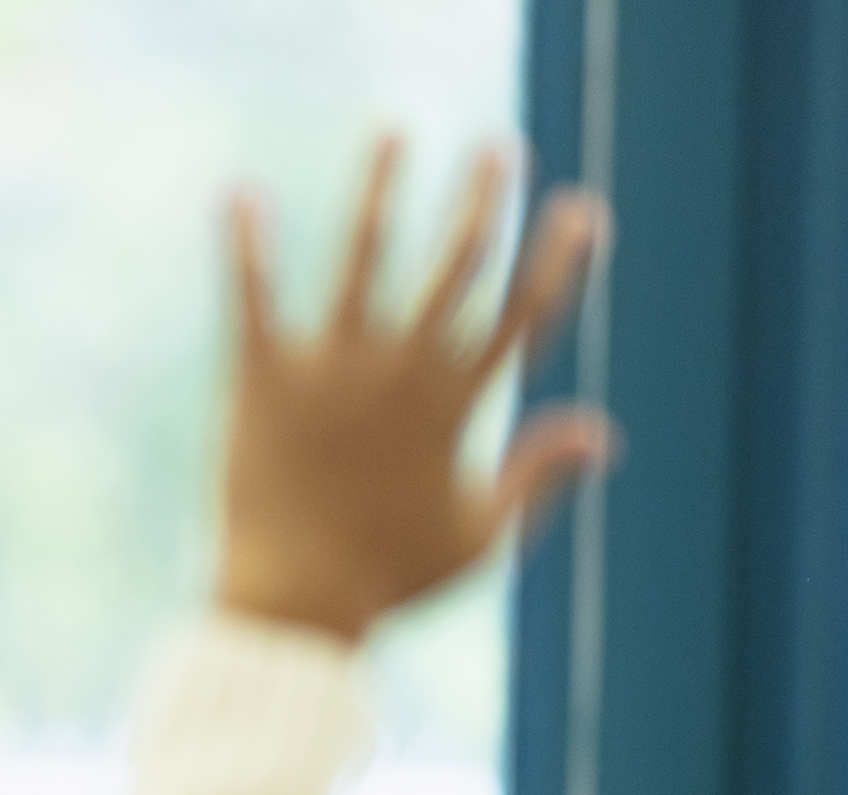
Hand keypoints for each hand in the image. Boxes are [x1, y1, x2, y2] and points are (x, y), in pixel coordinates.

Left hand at [213, 139, 613, 642]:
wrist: (293, 608)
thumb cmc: (387, 582)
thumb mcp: (481, 536)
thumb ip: (540, 473)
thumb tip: (605, 431)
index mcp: (457, 404)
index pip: (524, 314)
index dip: (559, 260)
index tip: (583, 211)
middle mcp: (403, 370)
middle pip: (458, 264)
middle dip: (482, 202)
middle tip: (498, 150)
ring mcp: (333, 368)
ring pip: (365, 255)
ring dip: (380, 189)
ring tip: (393, 134)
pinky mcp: (264, 378)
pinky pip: (254, 296)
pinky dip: (248, 245)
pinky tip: (242, 195)